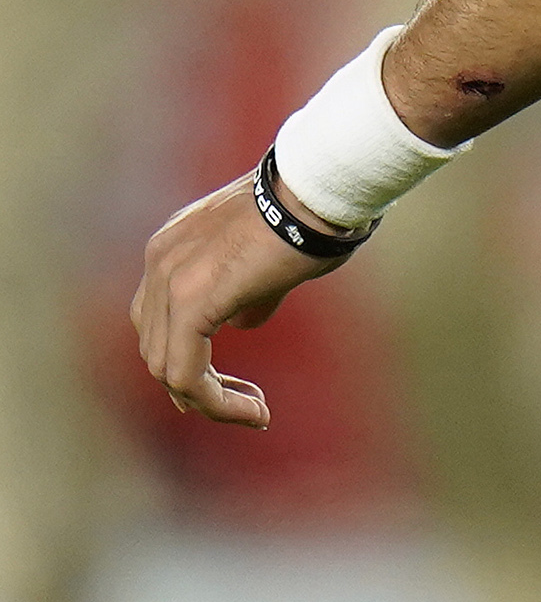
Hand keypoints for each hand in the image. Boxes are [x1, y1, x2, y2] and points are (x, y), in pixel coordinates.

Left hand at [133, 172, 344, 427]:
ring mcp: (169, 280)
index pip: (160, 319)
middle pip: (157, 346)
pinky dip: (215, 400)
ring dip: (209, 399)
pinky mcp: (191, 302)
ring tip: (254, 411)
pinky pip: (186, 372)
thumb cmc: (313, 216)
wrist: (322, 190)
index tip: (231, 385)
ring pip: (167, 367)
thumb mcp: (270, 259)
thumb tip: (243, 321)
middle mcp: (160, 261)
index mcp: (173, 247)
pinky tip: (252, 411)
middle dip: (198, 385)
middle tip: (246, 404)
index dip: (189, 359)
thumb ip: (248, 292)